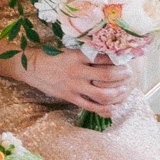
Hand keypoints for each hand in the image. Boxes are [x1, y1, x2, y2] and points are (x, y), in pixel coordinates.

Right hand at [19, 45, 137, 117]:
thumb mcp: (68, 50)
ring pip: (102, 94)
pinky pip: (91, 106)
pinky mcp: (70, 97)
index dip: (117, 59)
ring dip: (116, 93)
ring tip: (123, 89)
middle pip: (107, 76)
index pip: (103, 57)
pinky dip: (104, 109)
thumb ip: (84, 54)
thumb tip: (104, 54)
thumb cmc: (50, 56)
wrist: (30, 67)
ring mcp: (74, 86)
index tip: (126, 58)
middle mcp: (77, 71)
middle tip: (129, 74)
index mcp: (77, 56)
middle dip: (121, 75)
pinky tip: (113, 108)